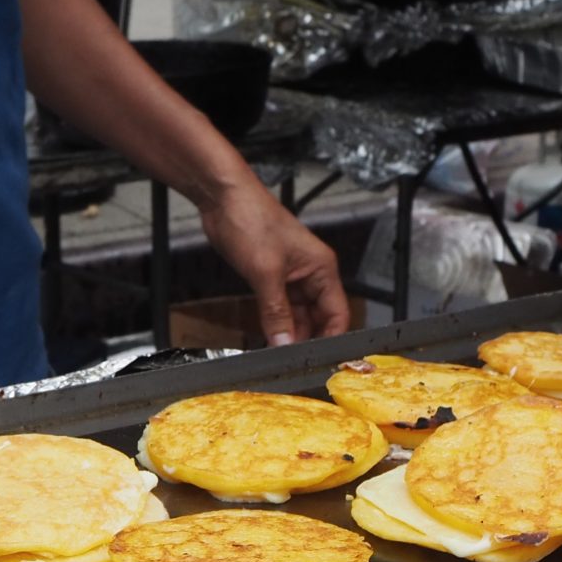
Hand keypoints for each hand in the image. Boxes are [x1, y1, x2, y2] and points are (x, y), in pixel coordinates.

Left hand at [197, 179, 350, 346]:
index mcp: (322, 268)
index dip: (331, 339)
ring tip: (279, 354)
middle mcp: (311, 274)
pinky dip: (274, 323)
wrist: (223, 198)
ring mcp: (290, 277)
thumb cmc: (251, 218)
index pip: (338, 313)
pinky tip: (268, 338)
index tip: (318, 361)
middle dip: (307, 339)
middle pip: (319, 318)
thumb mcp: (265, 272)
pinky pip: (279, 308)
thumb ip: (276, 312)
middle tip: (293, 363)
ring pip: (297, 315)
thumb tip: (284, 343)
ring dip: (289, 333)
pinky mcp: (270, 278)